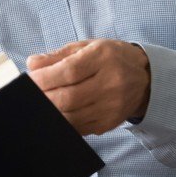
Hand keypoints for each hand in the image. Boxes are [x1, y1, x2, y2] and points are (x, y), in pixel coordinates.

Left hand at [26, 39, 150, 134]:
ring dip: (51, 111)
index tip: (30, 79)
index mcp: (103, 58)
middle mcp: (111, 83)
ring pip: (72, 116)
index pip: (70, 71)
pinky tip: (57, 112)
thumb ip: (57, 56)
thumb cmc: (110, 58)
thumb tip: (32, 64)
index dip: (45, 78)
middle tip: (31, 93)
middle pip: (69, 98)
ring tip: (43, 101)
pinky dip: (63, 121)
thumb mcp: (87, 47)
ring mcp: (112, 106)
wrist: (145, 78)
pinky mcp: (109, 123)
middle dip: (44, 97)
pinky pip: (79, 128)